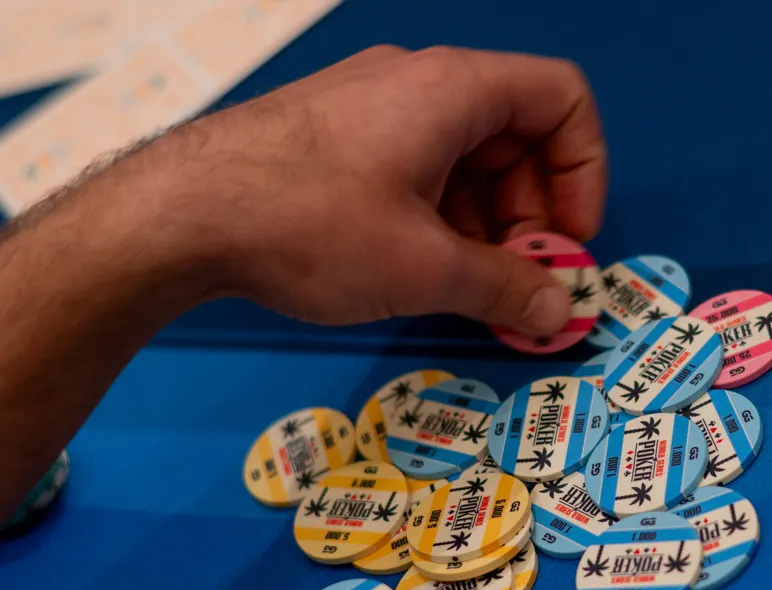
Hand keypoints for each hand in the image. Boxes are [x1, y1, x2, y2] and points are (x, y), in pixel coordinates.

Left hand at [170, 45, 607, 334]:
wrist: (177, 215)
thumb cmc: (311, 224)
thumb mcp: (424, 267)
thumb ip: (505, 289)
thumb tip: (557, 313)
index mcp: (455, 90)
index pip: (562, 99)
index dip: (584, 170)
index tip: (569, 240)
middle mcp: (418, 84)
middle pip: (516, 135)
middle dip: (533, 213)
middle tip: (522, 281)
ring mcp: (373, 108)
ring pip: (465, 158)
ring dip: (486, 225)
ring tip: (470, 289)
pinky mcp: (338, 140)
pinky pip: (418, 168)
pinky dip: (439, 219)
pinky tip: (419, 272)